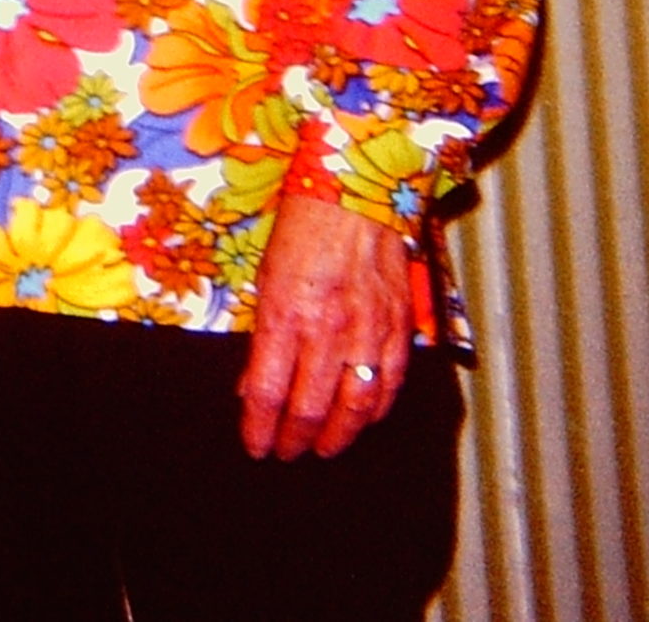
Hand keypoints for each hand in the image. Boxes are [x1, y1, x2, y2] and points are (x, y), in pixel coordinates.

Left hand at [236, 194, 413, 459]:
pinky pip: (391, 384)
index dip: (260, 429)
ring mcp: (367, 331)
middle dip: (295, 440)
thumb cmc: (300, 232)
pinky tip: (363, 420)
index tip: (256, 447)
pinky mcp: (398, 327)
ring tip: (323, 449)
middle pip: (310, 410)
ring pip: (355, 408)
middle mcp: (326, 331)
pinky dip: (376, 411)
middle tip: (286, 453)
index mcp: (284, 316)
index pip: (268, 393)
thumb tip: (251, 388)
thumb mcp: (263, 280)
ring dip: (337, 436)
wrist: (354, 195)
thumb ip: (261, 338)